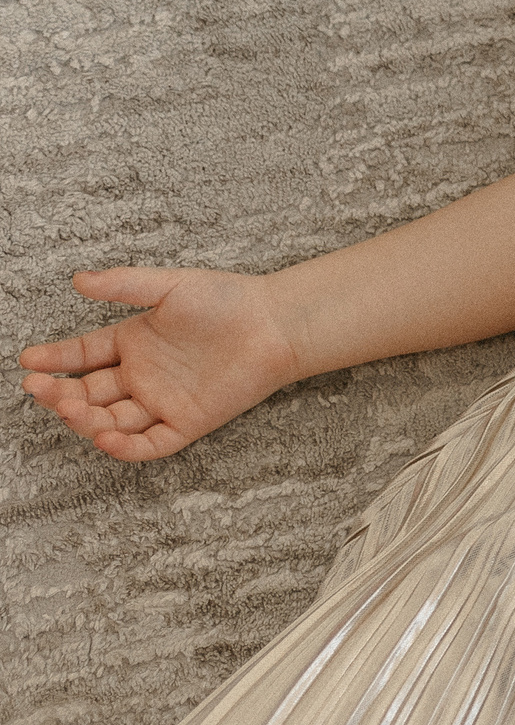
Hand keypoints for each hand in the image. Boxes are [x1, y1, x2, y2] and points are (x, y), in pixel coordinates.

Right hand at [19, 268, 301, 460]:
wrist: (276, 322)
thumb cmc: (229, 300)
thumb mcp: (171, 286)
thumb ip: (124, 284)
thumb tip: (78, 278)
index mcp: (133, 342)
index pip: (82, 356)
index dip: (54, 359)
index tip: (28, 360)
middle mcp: (142, 375)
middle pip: (88, 393)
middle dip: (60, 393)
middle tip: (40, 387)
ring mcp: (163, 401)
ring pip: (111, 420)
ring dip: (85, 420)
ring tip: (68, 407)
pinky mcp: (188, 422)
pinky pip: (150, 443)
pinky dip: (126, 446)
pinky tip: (105, 435)